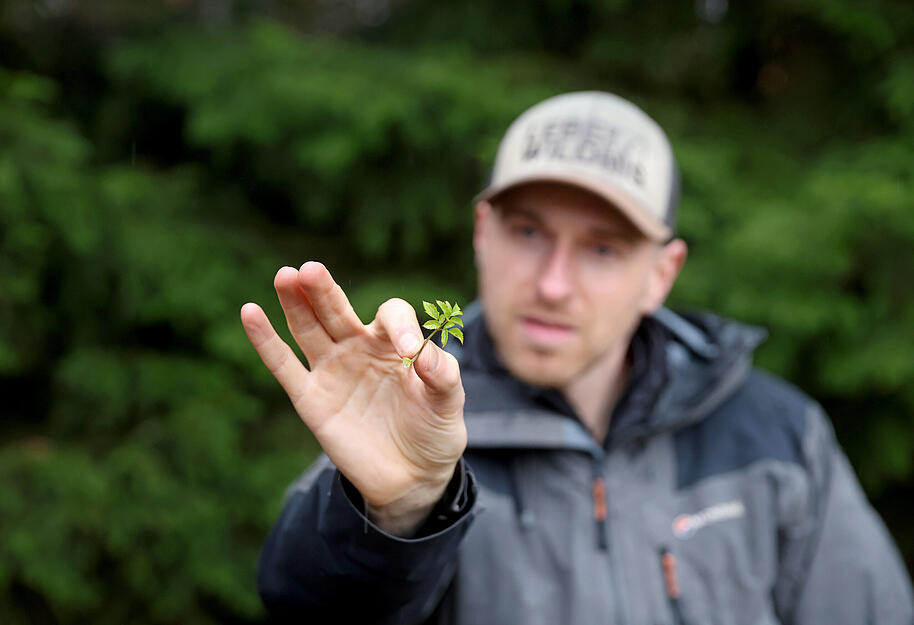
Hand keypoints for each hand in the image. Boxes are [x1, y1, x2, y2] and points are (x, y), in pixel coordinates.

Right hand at [240, 262, 465, 534]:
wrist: (412, 477)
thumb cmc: (434, 431)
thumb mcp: (448, 403)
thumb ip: (442, 375)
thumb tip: (423, 352)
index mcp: (394, 342)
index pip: (391, 314)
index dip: (399, 325)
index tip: (408, 349)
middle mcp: (359, 348)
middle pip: (337, 309)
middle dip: (323, 289)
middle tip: (310, 269)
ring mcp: (332, 370)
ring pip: (308, 328)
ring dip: (295, 302)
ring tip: (285, 275)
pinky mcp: (311, 398)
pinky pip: (283, 365)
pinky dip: (265, 340)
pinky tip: (250, 311)